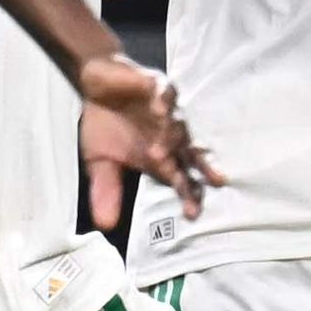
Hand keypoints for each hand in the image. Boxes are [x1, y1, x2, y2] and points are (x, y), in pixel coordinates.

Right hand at [80, 54, 219, 230]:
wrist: (94, 84)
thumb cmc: (104, 124)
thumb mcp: (100, 162)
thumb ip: (106, 191)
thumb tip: (106, 225)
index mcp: (160, 156)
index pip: (181, 178)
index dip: (188, 195)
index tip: (192, 214)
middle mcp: (170, 135)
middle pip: (192, 154)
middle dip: (203, 168)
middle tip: (216, 182)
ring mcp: (166, 111)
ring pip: (178, 126)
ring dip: (171, 138)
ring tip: (159, 154)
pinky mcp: (157, 86)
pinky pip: (165, 94)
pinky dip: (164, 102)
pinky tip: (159, 110)